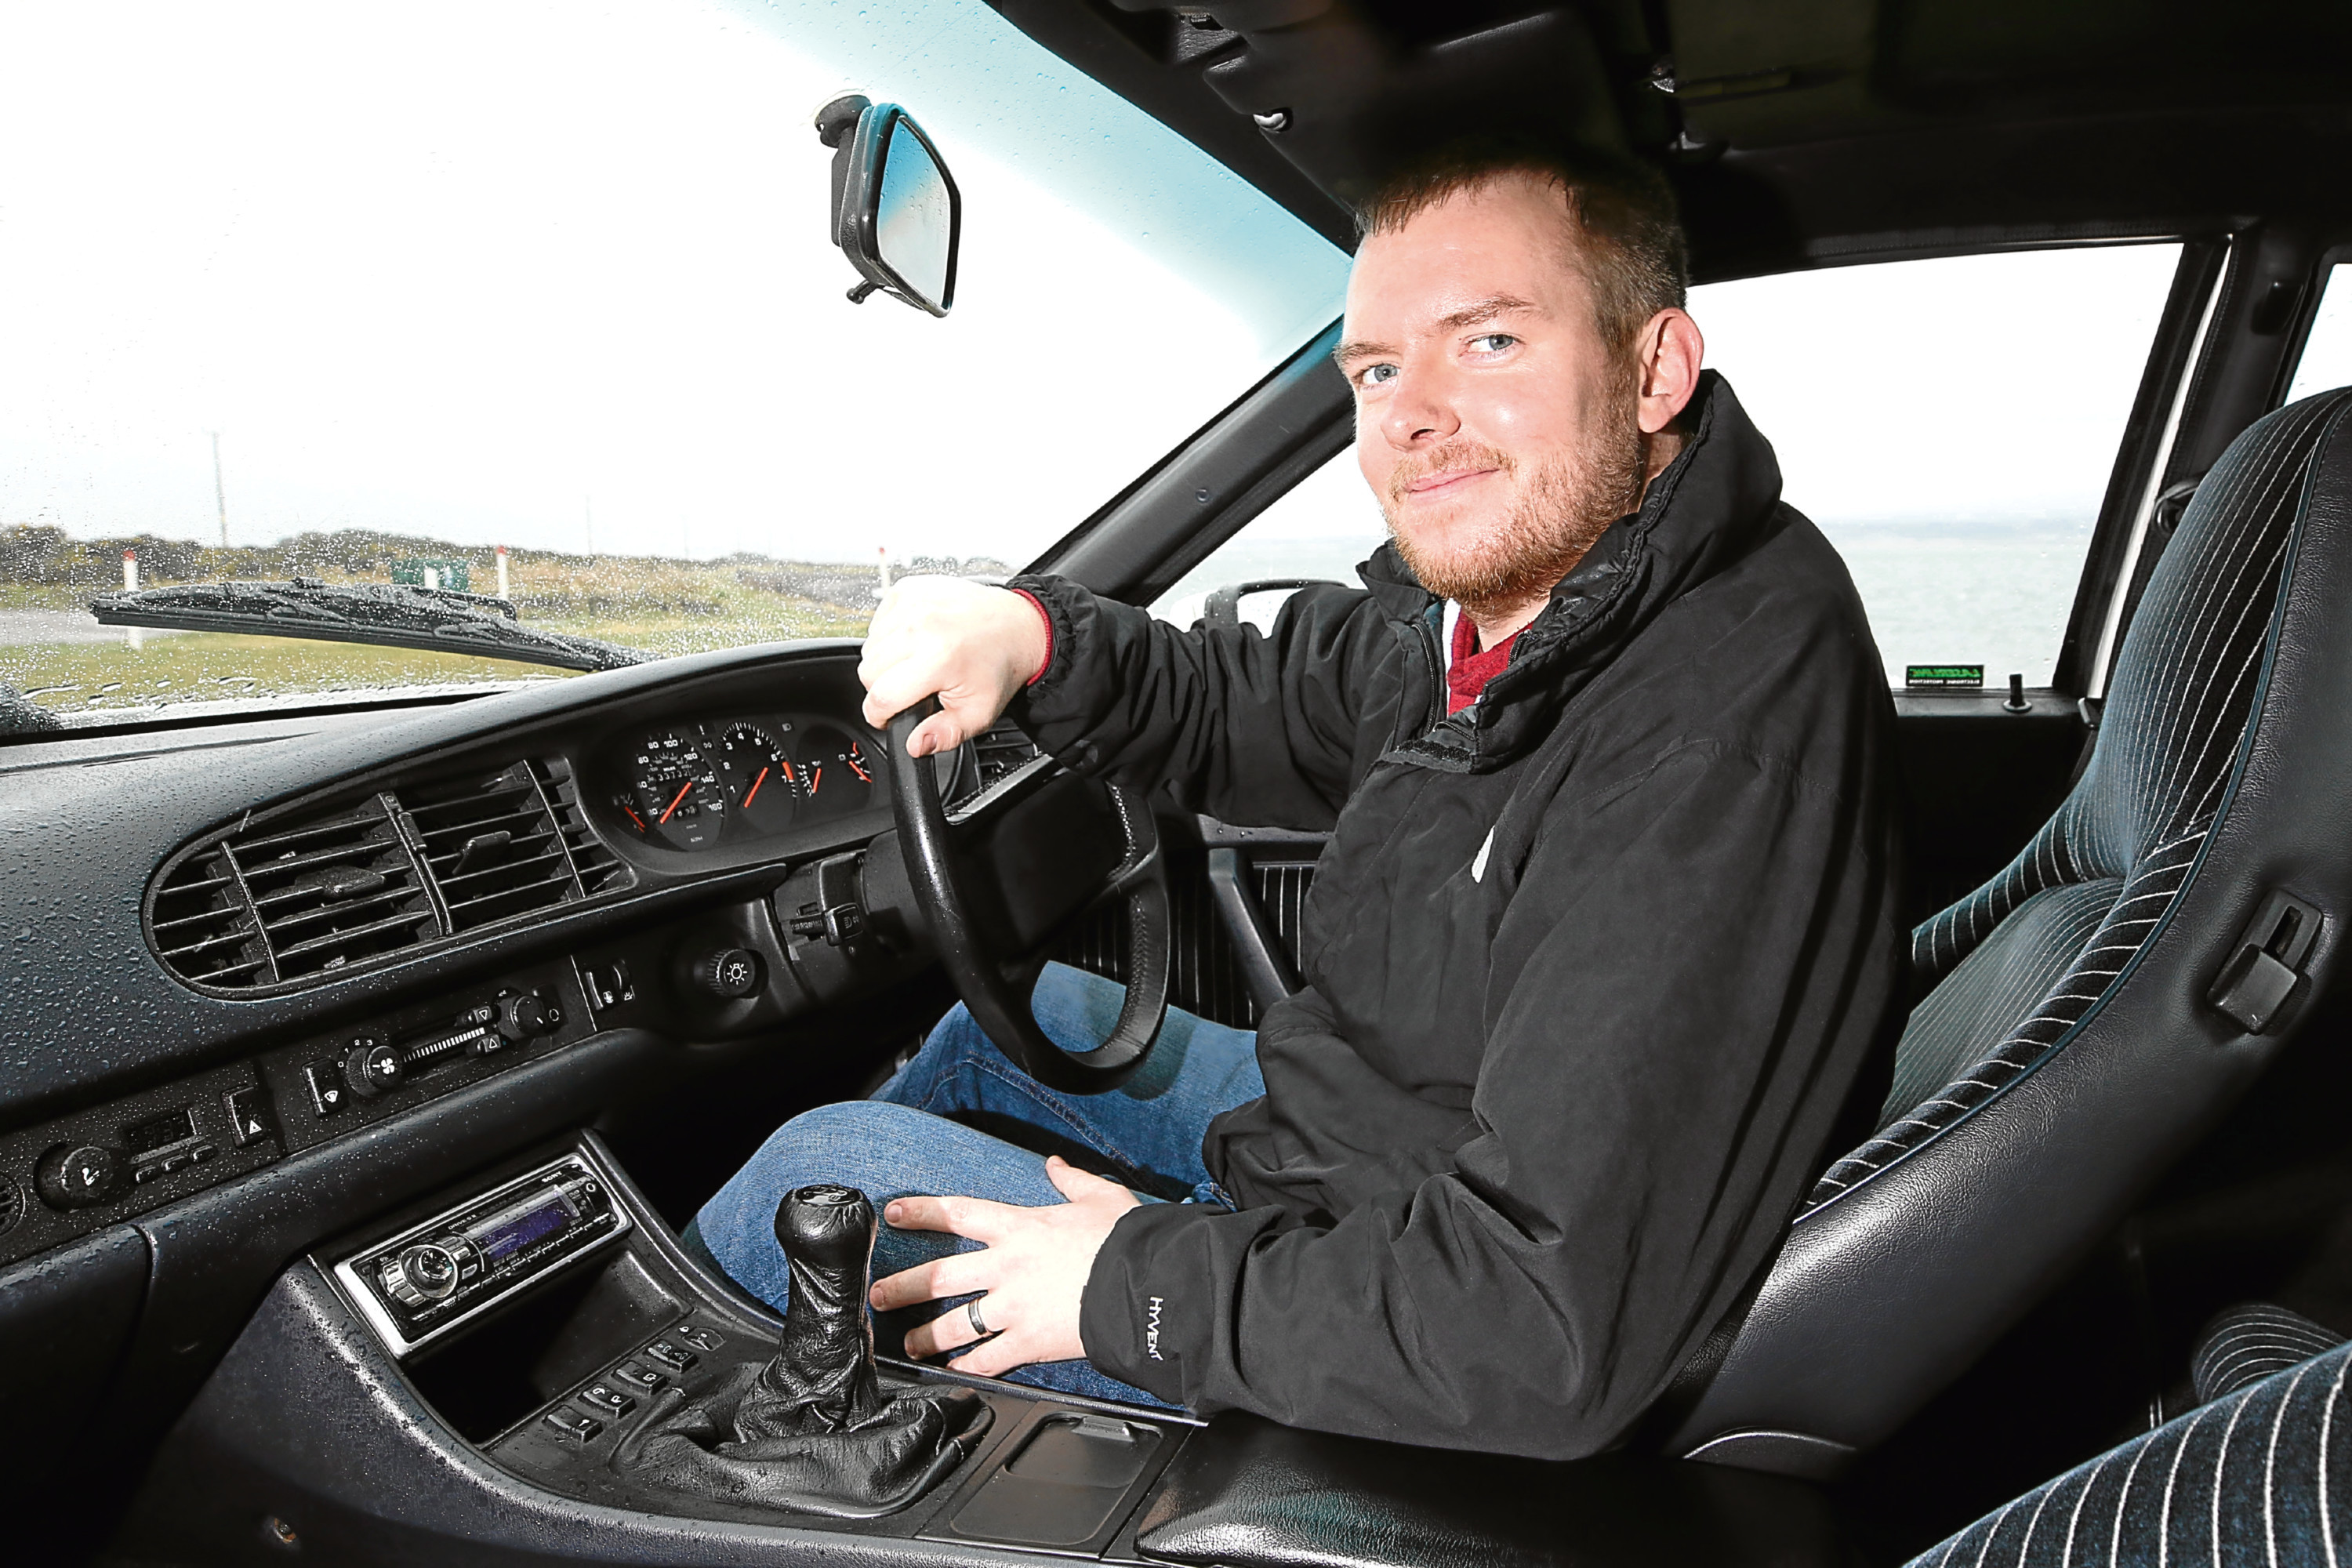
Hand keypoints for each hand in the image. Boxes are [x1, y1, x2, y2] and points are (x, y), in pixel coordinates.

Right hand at [858, 576, 1049, 758]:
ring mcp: (913, 603)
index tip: (889, 717)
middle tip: (911, 689)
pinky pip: (877, 623)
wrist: (1017, 626)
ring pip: (869, 648)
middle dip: (883, 689)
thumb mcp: (978, 713)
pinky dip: (888, 636)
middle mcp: (922, 627)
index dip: (879, 716)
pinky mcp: (908, 589)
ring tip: (916, 664)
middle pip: (868, 672)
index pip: (880, 696)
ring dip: (885, 662)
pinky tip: (915, 641)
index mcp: (938, 659)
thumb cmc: (998, 667)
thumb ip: (945, 735)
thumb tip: (915, 745)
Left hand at [868, 1157, 1139, 1375]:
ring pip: (955, 1324)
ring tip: (910, 1344)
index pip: (957, 1213)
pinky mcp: (1029, 1342)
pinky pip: (988, 1359)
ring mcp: (1013, 1307)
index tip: (892, 1213)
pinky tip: (954, 1371)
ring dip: (926, 1336)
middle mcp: (1007, 1267)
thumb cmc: (1125, 1240)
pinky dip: (968, 1367)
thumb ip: (1071, 1180)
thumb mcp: (1101, 1197)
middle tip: (877, 1296)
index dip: (920, 1211)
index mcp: (1019, 1226)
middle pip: (939, 1276)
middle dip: (902, 1287)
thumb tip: (1055, 1165)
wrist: (1149, 1285)